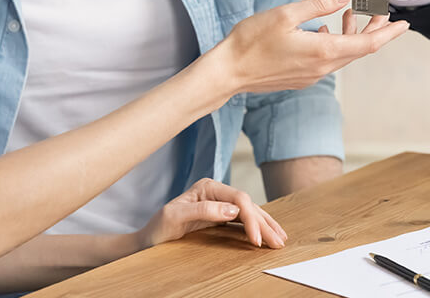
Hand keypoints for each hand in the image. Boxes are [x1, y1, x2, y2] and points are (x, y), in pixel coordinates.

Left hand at [137, 178, 288, 248]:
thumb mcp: (175, 217)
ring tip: (280, 239)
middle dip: (264, 224)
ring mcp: (220, 204)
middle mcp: (217, 192)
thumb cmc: (158, 227)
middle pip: (248, 205)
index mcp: (208, 187)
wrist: (149, 239)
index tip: (256, 239)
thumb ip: (203, 210)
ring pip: (250, 212)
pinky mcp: (221, 216)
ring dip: (266, 225)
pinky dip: (258, 228)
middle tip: (278, 242)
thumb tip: (233, 210)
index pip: (238, 199)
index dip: (251, 218)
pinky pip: (244, 220)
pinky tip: (268, 234)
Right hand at [214, 0, 408, 93]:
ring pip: (343, 54)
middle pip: (359, 50)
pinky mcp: (301, 78)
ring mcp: (311, 75)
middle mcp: (322, 68)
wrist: (228, 72)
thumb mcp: (285, 15)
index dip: (388, 33)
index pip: (368, 44)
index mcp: (322, 51)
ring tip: (349, 15)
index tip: (404, 23)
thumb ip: (319, 5)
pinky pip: (327, 60)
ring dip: (351, 35)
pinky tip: (322, 30)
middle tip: (383, 12)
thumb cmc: (251, 42)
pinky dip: (333, 43)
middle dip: (374, 30)